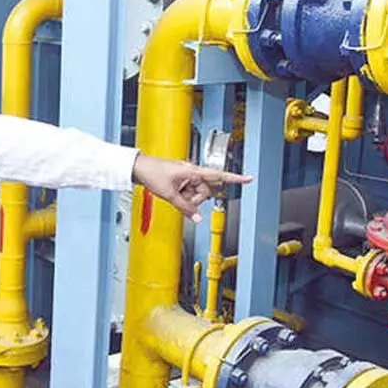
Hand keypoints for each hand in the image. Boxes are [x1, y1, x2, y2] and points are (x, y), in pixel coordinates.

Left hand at [131, 154, 252, 222]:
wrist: (138, 168)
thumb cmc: (152, 174)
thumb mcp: (170, 195)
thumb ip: (186, 208)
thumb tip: (199, 218)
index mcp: (193, 171)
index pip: (218, 176)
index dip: (235, 179)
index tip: (249, 179)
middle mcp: (192, 172)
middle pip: (206, 190)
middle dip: (195, 198)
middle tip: (180, 197)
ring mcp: (186, 176)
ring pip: (196, 193)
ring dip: (187, 198)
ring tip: (173, 193)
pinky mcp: (181, 180)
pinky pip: (188, 192)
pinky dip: (182, 196)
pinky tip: (172, 193)